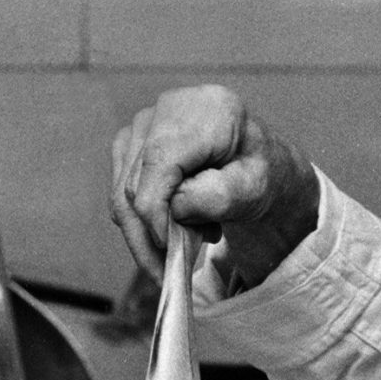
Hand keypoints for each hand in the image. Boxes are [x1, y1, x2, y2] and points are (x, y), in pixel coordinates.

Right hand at [109, 85, 320, 287]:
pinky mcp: (131, 142)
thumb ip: (217, 197)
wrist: (256, 164)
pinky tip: (174, 225)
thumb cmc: (260, 174)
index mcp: (207, 110)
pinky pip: (120, 192)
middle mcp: (168, 107)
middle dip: (148, 236)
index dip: (155, 212)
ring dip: (146, 231)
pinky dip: (141, 220)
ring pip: (121, 192)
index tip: (168, 250)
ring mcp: (144, 123)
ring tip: (186, 240)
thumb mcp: (253, 189)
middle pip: (134, 182)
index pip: (159, 161)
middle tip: (169, 271)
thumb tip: (173, 209)